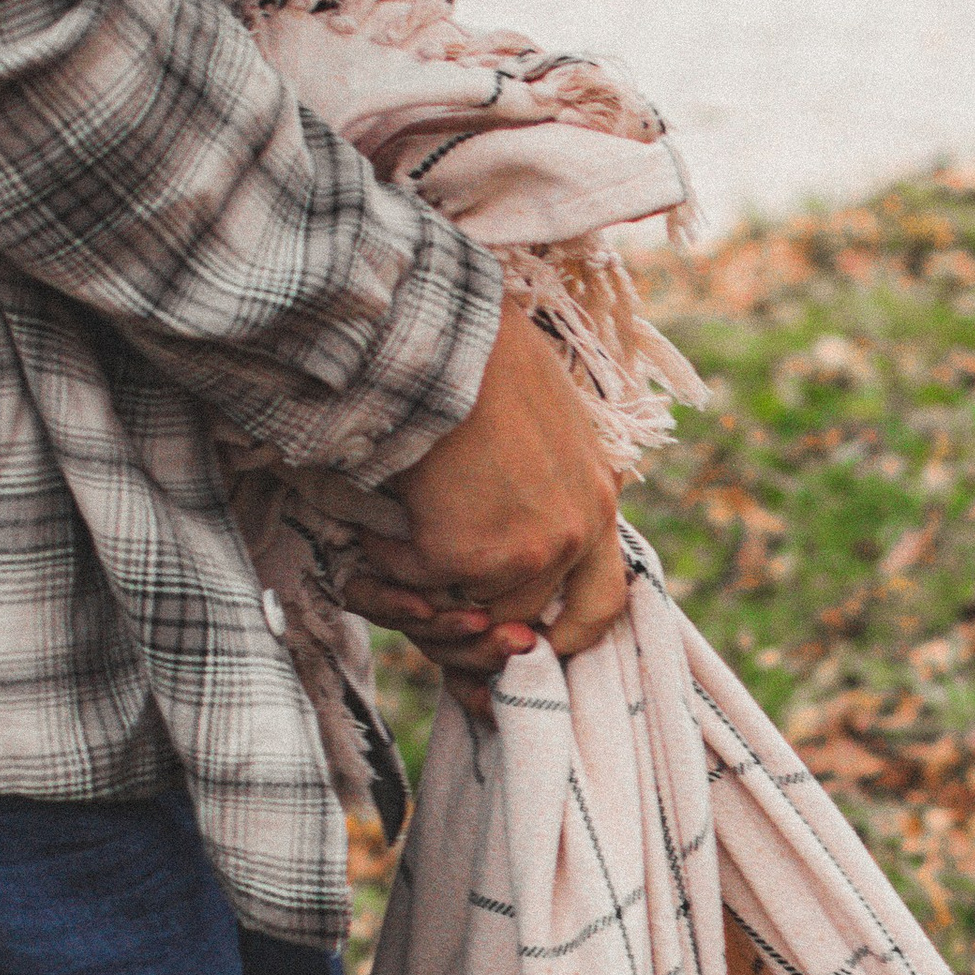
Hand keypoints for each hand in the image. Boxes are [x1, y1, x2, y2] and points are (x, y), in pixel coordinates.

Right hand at [342, 302, 628, 676]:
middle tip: (428, 606)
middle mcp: (570, 536)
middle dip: (472, 626)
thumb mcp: (551, 418)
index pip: (602, 607)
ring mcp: (520, 552)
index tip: (528, 646)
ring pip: (466, 616)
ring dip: (423, 592)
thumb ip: (555, 477)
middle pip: (524, 623)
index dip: (566, 639)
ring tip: (395, 545)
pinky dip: (383, 558)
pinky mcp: (461, 553)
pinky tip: (372, 516)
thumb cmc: (482, 356)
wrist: (439, 327)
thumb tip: (531, 510)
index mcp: (597, 504)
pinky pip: (412, 583)